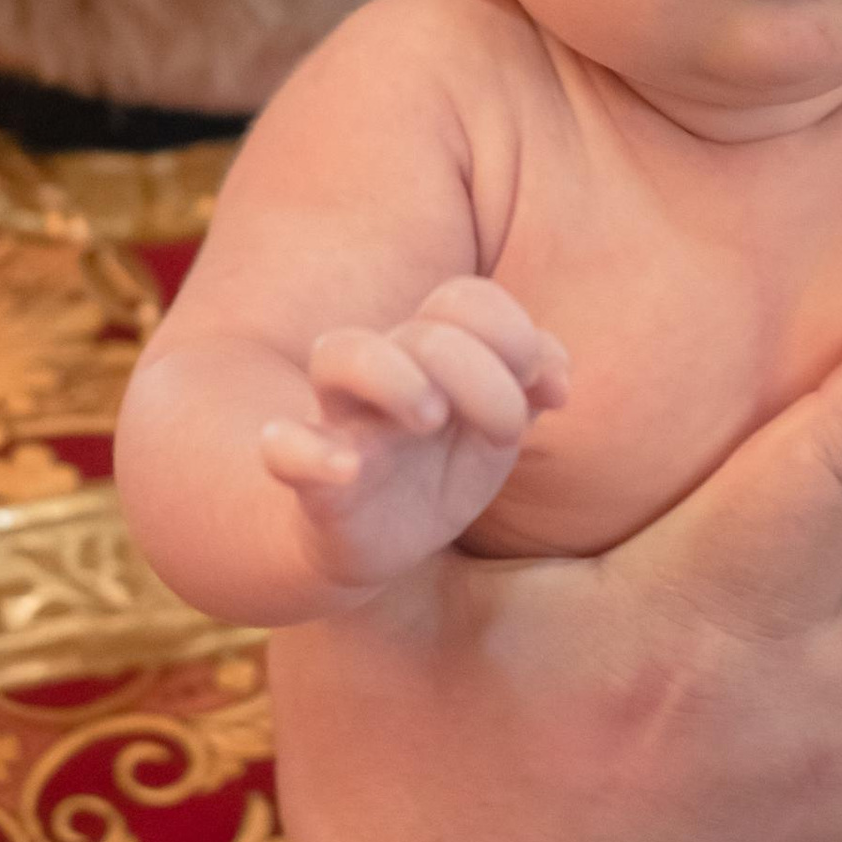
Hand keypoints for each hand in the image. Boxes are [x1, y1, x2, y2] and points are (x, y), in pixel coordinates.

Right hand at [257, 281, 569, 588]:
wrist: (378, 542)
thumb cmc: (438, 468)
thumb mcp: (496, 427)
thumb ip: (531, 385)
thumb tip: (557, 377)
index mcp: (429, 353)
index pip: (464, 299)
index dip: (513, 333)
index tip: (544, 391)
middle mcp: (383, 375)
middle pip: (422, 332)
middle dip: (479, 373)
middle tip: (504, 430)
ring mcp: (343, 422)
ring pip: (338, 356)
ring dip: (395, 376)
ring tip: (431, 418)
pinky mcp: (313, 481)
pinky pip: (284, 448)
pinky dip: (309, 452)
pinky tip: (348, 468)